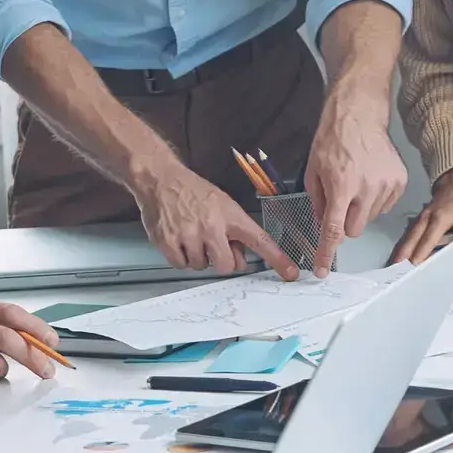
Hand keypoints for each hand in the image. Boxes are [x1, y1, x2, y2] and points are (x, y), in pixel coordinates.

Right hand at [136, 164, 297, 278]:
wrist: (161, 179)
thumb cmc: (193, 191)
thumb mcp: (222, 205)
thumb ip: (233, 233)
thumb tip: (239, 262)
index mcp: (230, 215)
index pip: (259, 240)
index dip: (277, 258)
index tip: (291, 273)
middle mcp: (212, 226)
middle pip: (226, 266)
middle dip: (220, 260)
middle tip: (211, 245)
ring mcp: (189, 235)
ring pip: (201, 266)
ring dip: (198, 256)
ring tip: (191, 234)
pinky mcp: (168, 242)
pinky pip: (181, 265)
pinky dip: (180, 257)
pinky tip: (179, 239)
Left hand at [305, 103, 408, 276]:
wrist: (358, 116)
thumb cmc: (333, 140)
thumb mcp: (313, 171)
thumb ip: (318, 203)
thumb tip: (323, 226)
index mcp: (342, 186)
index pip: (334, 230)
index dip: (326, 252)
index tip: (323, 269)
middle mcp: (367, 188)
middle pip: (354, 229)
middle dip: (344, 222)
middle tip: (341, 201)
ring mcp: (386, 185)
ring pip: (370, 218)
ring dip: (360, 208)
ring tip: (356, 181)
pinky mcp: (399, 181)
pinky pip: (384, 206)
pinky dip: (374, 199)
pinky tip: (369, 180)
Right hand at [391, 167, 452, 263]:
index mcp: (441, 218)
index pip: (429, 238)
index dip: (421, 251)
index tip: (414, 265)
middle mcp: (426, 218)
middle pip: (413, 238)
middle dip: (404, 254)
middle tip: (396, 272)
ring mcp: (420, 219)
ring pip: (408, 237)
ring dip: (400, 251)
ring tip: (393, 267)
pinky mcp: (417, 221)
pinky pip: (409, 235)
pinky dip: (404, 246)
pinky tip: (399, 258)